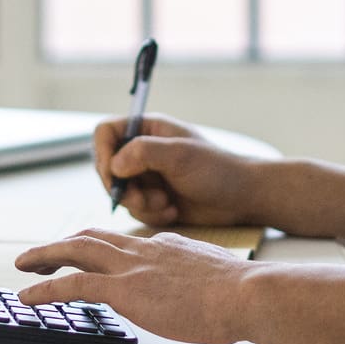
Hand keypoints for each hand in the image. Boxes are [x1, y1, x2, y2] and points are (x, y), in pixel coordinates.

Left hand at [16, 228, 257, 343]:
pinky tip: (29, 298)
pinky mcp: (124, 289)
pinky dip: (45, 288)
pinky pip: (72, 284)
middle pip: (92, 238)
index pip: (125, 243)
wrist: (245, 294)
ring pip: (75, 250)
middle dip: (63, 244)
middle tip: (41, 254)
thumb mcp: (215, 278)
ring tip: (23, 265)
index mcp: (166, 246)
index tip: (90, 258)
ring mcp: (132, 267)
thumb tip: (197, 291)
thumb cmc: (240, 294)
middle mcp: (144, 249)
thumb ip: (196, 279)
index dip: (102, 250)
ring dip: (44, 255)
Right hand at [95, 113, 261, 226]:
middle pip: (107, 168)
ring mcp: (147, 176)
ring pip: (120, 193)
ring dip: (141, 205)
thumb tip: (114, 165)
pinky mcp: (153, 199)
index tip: (113, 175)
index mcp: (148, 129)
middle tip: (142, 199)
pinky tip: (173, 211)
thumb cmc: (217, 169)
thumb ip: (144, 152)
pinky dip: (151, 215)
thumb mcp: (180, 155)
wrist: (242, 198)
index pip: (105, 133)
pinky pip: (135, 210)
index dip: (102, 153)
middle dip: (124, 189)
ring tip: (166, 205)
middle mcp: (143, 151)